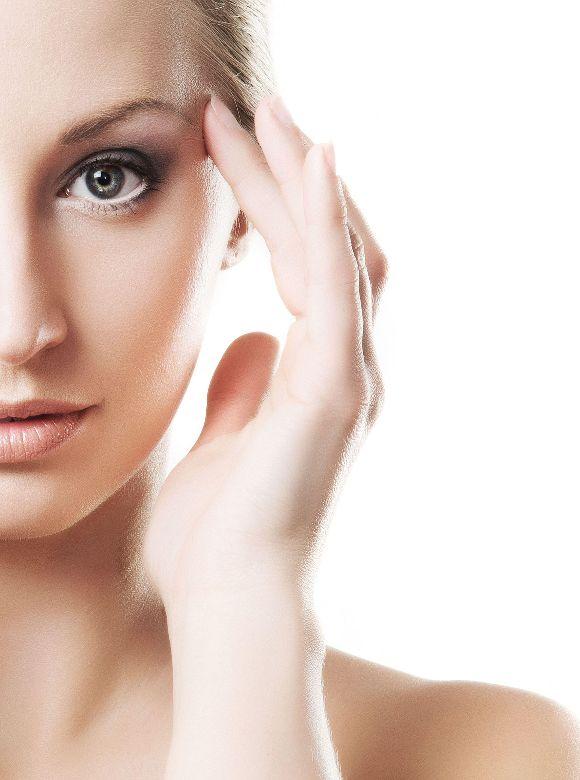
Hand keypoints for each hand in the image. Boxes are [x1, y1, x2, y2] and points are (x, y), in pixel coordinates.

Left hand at [142, 92, 387, 611]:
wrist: (231, 600)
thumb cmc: (222, 533)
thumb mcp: (225, 436)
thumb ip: (244, 383)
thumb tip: (249, 337)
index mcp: (316, 378)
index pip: (306, 270)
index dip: (278, 207)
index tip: (237, 152)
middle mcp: (346, 369)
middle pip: (327, 248)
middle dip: (290, 176)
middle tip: (256, 110)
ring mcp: (349, 377)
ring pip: (337, 253)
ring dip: (303, 180)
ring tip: (268, 114)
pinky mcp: (338, 389)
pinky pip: (339, 288)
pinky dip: (330, 222)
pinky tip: (315, 162)